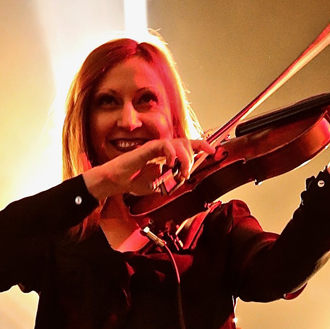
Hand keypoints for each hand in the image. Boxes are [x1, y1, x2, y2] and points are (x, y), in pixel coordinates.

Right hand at [83, 137, 214, 200]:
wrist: (116, 181)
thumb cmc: (132, 181)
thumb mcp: (156, 185)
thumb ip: (168, 182)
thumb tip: (178, 183)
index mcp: (166, 155)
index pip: (187, 146)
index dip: (201, 146)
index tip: (212, 151)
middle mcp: (163, 148)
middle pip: (187, 143)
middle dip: (192, 159)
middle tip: (185, 174)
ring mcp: (156, 147)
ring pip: (179, 143)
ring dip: (184, 159)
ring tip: (180, 172)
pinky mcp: (148, 148)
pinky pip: (165, 145)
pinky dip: (171, 153)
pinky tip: (169, 164)